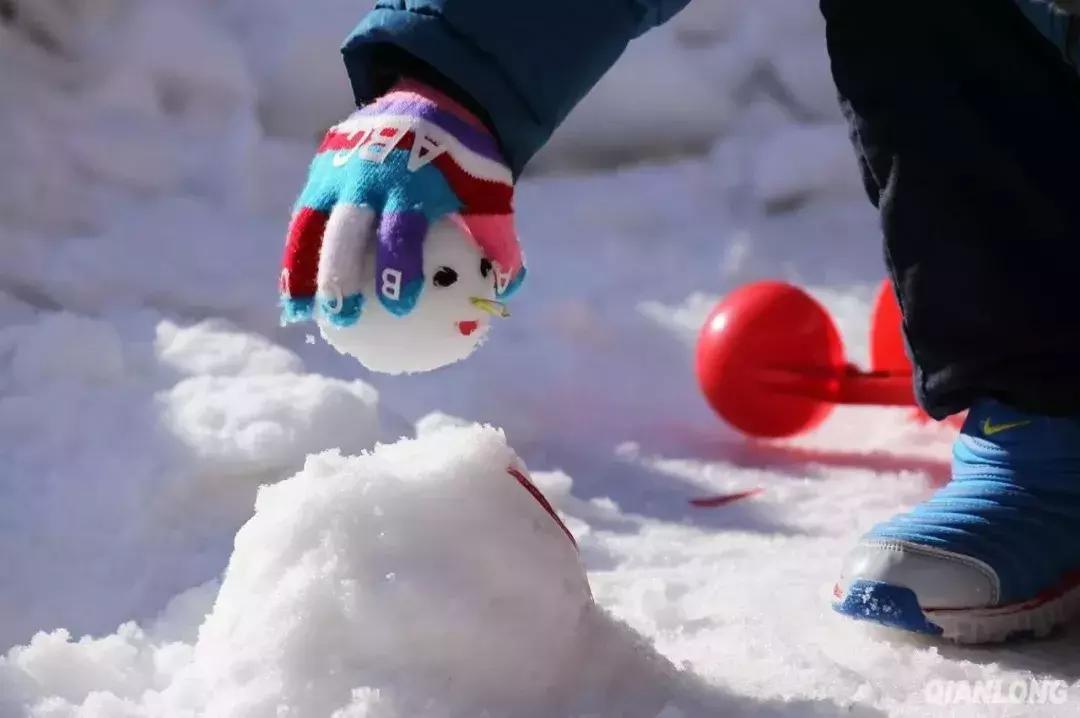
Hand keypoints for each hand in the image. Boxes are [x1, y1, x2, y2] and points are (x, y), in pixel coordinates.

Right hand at [279, 79, 523, 328]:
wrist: (433, 104)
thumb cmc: (464, 164)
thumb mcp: (489, 192)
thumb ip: (499, 238)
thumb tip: (508, 289)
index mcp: (414, 180)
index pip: (403, 227)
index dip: (399, 265)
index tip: (400, 306)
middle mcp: (371, 173)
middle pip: (347, 228)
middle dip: (339, 274)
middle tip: (341, 319)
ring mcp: (341, 169)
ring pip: (314, 223)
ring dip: (302, 268)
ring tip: (300, 313)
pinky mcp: (323, 169)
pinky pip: (305, 216)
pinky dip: (297, 252)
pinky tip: (293, 293)